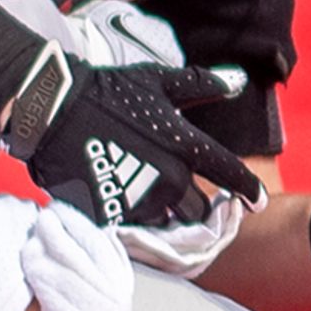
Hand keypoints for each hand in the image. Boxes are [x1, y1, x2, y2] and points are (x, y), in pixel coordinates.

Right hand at [8, 55, 268, 235]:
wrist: (53, 110)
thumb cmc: (109, 92)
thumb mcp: (158, 81)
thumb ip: (202, 84)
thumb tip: (239, 80)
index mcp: (185, 147)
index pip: (229, 174)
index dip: (248, 190)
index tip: (257, 202)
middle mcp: (168, 180)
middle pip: (196, 213)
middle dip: (193, 210)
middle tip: (180, 202)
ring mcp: (139, 201)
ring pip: (163, 223)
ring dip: (161, 217)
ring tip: (147, 207)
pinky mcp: (110, 216)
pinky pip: (132, 231)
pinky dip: (132, 223)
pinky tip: (123, 211)